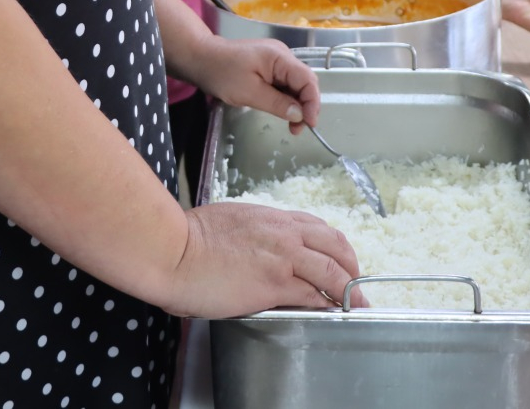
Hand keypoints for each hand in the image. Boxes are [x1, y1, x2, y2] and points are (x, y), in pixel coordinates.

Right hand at [156, 203, 365, 317]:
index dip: (332, 244)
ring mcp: (283, 258)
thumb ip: (248, 231)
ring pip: (333, 271)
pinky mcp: (276, 284)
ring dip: (348, 288)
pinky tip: (332, 311)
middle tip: (355, 280)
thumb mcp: (228, 220)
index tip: (337, 257)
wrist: (173, 250)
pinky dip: (327, 304)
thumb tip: (248, 248)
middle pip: (335, 244)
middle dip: (351, 264)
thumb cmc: (187, 237)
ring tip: (355, 302)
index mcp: (271, 218)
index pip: (315, 227)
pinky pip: (314, 295)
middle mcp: (284, 233)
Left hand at [179, 36, 319, 134]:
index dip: (313, 102)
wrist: (200, 58)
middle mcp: (282, 55)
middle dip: (305, 106)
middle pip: (304, 82)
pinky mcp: (268, 66)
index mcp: (279, 57)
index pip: (307, 79)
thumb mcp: (249, 92)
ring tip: (291, 125)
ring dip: (296, 104)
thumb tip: (300, 114)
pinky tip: (283, 112)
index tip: (309, 123)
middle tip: (297, 129)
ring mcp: (275, 60)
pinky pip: (284, 83)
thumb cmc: (222, 73)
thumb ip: (277, 103)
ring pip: (295, 84)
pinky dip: (286, 99)